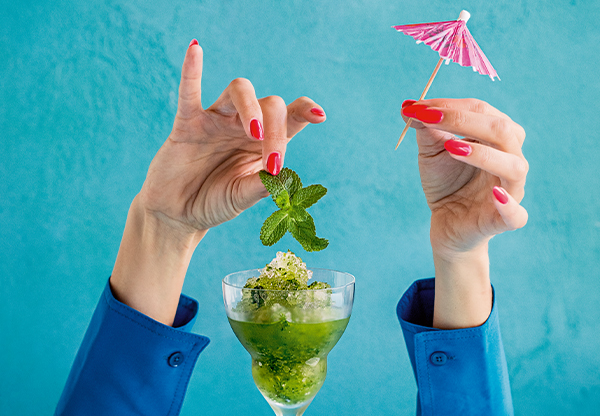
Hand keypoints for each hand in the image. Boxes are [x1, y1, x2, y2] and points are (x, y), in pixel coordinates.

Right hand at [142, 41, 325, 237]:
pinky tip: (196, 49)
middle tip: (272, 164)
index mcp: (264, 144)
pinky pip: (189, 92)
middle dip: (276, 131)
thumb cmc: (215, 202)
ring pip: (239, 91)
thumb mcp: (240, 198)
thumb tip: (281, 176)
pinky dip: (192, 71)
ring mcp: (217, 120)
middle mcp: (244, 126)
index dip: (305, 111)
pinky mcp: (188, 122)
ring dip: (250, 107)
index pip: (291, 118)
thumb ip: (259, 187)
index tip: (319, 116)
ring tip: (255, 132)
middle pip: (270, 105)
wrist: (179, 213)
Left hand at [401, 98, 527, 327]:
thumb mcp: (431, 153)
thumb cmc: (445, 183)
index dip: (449, 106)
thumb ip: (426, 130)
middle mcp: (511, 159)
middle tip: (429, 118)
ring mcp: (512, 190)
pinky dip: (508, 204)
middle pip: (502, 131)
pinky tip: (495, 195)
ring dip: (483, 154)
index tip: (417, 107)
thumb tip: (410, 108)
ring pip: (514, 166)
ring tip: (453, 148)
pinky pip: (516, 214)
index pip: (481, 110)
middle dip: (463, 120)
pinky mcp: (505, 221)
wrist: (445, 223)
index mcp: (498, 137)